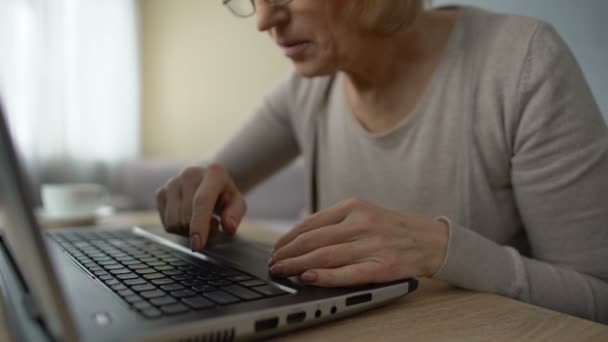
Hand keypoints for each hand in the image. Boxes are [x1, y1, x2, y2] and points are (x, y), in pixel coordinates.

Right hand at [156, 163, 246, 250]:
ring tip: (201, 221)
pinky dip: (178, 228)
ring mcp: (172, 182)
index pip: (202, 201)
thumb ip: (235, 214)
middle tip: (214, 225)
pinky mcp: (161, 192)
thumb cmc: (224, 193)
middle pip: (186, 218)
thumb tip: (229, 228)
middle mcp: (189, 174)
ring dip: (188, 231)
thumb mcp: (238, 202)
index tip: (197, 245)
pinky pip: (166, 224)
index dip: (199, 225)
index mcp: (213, 173)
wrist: (209, 178)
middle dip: (200, 231)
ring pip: (173, 223)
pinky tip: (188, 218)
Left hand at [269, 198, 448, 286]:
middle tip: (273, 263)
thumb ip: (337, 222)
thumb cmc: (394, 228)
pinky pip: (348, 273)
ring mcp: (373, 244)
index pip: (311, 223)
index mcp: (354, 206)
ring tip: (282, 271)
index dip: (289, 238)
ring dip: (297, 265)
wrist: (433, 240)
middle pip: (314, 240)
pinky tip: (308, 278)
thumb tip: (300, 236)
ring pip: (325, 255)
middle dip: (287, 253)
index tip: (276, 248)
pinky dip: (325, 276)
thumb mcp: (365, 213)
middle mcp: (362, 222)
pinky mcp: (383, 266)